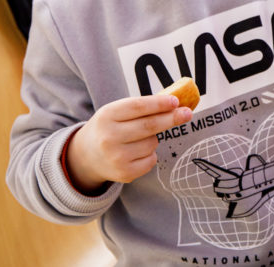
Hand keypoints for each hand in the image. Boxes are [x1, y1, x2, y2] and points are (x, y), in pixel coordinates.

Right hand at [67, 94, 191, 191]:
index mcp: (107, 116)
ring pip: (152, 143)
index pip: (138, 107)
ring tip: (138, 138)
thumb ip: (141, 107)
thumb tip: (175, 104)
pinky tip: (136, 152)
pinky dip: (150, 154)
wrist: (85, 157)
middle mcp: (109, 137)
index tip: (176, 101)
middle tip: (187, 113)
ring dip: (154, 138)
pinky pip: (151, 160)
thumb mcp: (116, 112)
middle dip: (171, 118)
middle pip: (149, 126)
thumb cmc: (109, 128)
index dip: (159, 104)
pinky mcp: (124, 173)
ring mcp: (116, 157)